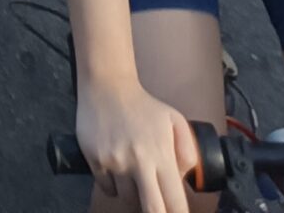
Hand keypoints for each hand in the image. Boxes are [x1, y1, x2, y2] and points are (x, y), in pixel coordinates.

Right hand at [74, 80, 200, 212]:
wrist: (107, 83)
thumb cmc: (144, 105)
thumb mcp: (176, 121)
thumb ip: (188, 153)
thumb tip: (182, 183)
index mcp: (161, 154)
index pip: (174, 202)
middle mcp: (138, 161)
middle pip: (151, 210)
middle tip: (157, 208)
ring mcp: (114, 161)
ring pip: (126, 200)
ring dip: (133, 195)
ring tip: (134, 175)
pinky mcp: (95, 159)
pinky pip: (107, 188)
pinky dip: (113, 185)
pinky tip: (116, 166)